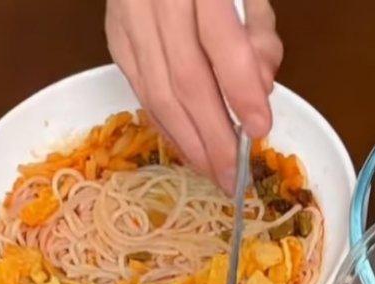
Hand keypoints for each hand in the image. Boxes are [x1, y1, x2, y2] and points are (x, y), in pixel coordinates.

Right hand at [106, 0, 282, 191]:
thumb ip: (258, 34)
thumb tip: (260, 90)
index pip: (219, 42)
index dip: (240, 91)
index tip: (260, 130)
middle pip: (185, 80)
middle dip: (214, 136)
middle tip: (235, 176)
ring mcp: (127, 16)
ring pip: (157, 93)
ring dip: (188, 143)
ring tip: (214, 173)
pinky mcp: (114, 34)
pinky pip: (140, 90)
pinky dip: (166, 126)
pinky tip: (188, 148)